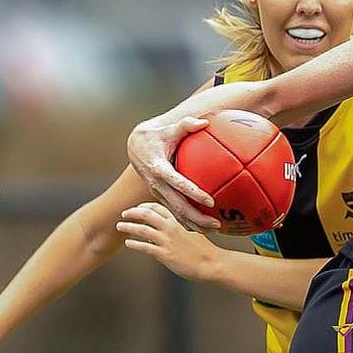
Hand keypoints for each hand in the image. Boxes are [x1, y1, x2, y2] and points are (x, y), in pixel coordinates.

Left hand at [118, 202, 222, 281]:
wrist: (213, 263)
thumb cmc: (205, 251)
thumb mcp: (192, 235)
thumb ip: (178, 232)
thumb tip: (166, 233)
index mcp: (179, 222)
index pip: (158, 208)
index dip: (145, 206)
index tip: (138, 207)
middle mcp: (172, 228)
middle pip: (147, 214)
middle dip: (133, 212)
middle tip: (124, 214)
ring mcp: (168, 241)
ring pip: (143, 229)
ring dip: (129, 227)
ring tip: (119, 226)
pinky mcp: (165, 254)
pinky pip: (145, 247)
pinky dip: (134, 243)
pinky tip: (128, 243)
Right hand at [126, 115, 221, 230]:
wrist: (135, 147)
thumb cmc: (157, 136)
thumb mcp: (169, 129)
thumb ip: (187, 125)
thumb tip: (205, 122)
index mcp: (159, 168)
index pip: (178, 183)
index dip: (194, 193)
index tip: (210, 201)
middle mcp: (157, 184)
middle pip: (178, 206)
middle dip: (197, 218)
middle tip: (217, 223)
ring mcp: (157, 192)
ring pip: (176, 213)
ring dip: (194, 224)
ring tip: (214, 230)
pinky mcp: (160, 196)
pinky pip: (174, 212)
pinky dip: (188, 221)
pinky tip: (204, 225)